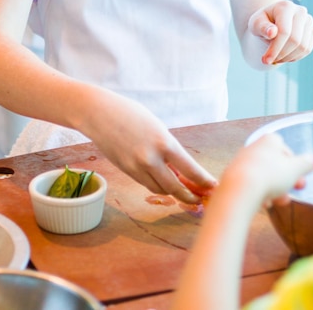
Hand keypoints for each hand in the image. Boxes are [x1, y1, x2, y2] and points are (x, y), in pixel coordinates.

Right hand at [79, 86, 216, 203]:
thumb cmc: (130, 113)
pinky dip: (158, 186)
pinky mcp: (126, 171)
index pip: (191, 170)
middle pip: (176, 187)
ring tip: (184, 192)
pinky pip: (146, 184)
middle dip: (190, 196)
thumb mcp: (156, 127)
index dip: (204, 182)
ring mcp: (137, 167)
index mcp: (164, 143)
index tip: (213, 187)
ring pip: (161, 189)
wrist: (98, 113)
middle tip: (200, 199)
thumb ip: (168, 148)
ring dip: (173, 193)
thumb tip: (180, 169)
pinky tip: (164, 183)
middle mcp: (151, 159)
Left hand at [221, 133, 312, 208]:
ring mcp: (242, 161)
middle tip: (294, 190)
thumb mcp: (295, 170)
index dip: (294, 162)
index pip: (284, 147)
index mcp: (269, 141)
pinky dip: (260, 193)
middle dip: (285, 179)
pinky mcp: (233, 176)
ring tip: (279, 201)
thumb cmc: (270, 175)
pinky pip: (251, 184)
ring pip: (263, 175)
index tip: (300, 176)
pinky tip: (265, 203)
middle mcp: (254, 147)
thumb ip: (307, 163)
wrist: (240, 189)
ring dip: (274, 189)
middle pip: (274, 163)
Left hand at [248, 0, 312, 64]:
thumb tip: (272, 32)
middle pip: (295, 40)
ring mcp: (308, 21)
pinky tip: (283, 57)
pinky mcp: (311, 31)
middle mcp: (300, 11)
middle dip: (281, 54)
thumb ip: (261, 27)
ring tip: (275, 58)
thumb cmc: (261, 23)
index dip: (275, 49)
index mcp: (285, 7)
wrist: (270, 23)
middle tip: (268, 61)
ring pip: (303, 47)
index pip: (284, 32)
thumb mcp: (255, 24)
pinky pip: (307, 49)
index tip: (265, 60)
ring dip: (287, 57)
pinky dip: (294, 57)